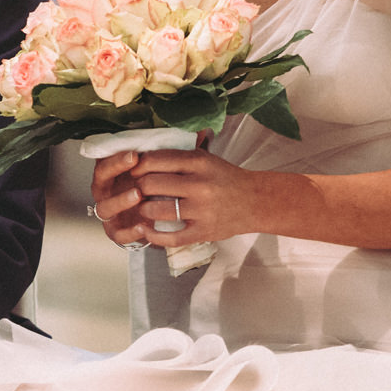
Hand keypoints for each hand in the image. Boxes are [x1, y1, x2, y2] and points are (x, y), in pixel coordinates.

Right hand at [89, 149, 154, 247]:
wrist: (151, 219)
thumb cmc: (149, 190)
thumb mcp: (151, 171)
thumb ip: (155, 156)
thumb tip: (179, 135)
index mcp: (109, 175)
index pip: (105, 161)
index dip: (117, 156)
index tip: (135, 152)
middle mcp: (104, 192)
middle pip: (101, 178)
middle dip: (115, 167)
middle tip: (134, 161)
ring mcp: (109, 213)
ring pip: (105, 207)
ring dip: (120, 200)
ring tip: (138, 194)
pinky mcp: (116, 232)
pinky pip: (119, 235)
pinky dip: (130, 232)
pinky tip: (144, 226)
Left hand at [92, 142, 254, 247]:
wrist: (256, 201)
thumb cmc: (225, 178)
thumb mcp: (206, 158)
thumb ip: (179, 155)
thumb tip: (144, 153)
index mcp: (198, 162)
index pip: (155, 160)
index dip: (138, 165)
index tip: (134, 170)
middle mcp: (199, 185)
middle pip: (151, 184)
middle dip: (138, 187)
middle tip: (138, 190)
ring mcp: (201, 210)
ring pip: (156, 210)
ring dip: (143, 209)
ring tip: (144, 207)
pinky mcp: (203, 231)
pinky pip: (170, 237)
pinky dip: (153, 235)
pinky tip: (147, 230)